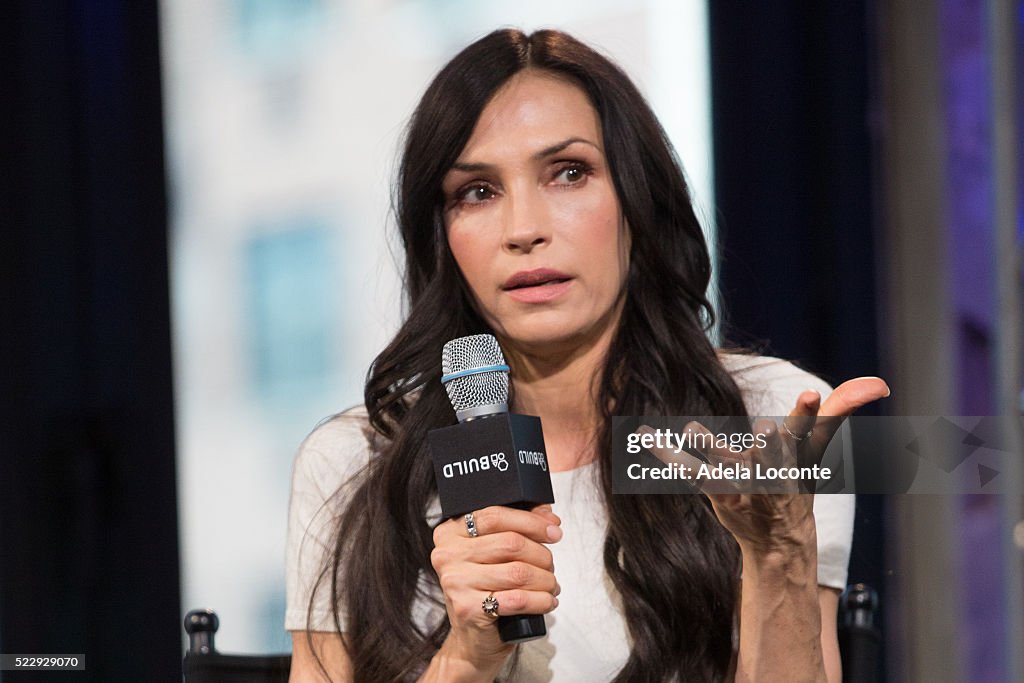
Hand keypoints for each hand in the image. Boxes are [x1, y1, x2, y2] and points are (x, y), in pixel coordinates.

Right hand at [429, 504, 561, 673]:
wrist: (471, 639)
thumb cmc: (485, 590)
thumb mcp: (494, 553)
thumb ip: (516, 526)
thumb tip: (548, 516)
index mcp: (450, 533)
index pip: (494, 515)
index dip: (531, 521)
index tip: (554, 530)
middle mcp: (447, 555)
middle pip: (511, 543)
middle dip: (542, 555)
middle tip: (550, 566)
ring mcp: (456, 582)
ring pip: (518, 572)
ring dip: (545, 580)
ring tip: (551, 586)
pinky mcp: (468, 609)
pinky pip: (518, 599)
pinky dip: (541, 600)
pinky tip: (547, 601)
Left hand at [641, 377, 888, 552]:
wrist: (779, 539)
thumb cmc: (798, 480)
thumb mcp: (819, 447)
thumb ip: (839, 411)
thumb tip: (877, 384)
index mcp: (800, 456)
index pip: (809, 431)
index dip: (811, 414)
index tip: (813, 394)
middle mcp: (774, 473)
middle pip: (772, 456)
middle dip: (771, 446)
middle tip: (767, 430)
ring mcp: (745, 487)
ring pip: (728, 464)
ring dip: (714, 449)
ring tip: (695, 428)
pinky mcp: (718, 494)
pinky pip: (690, 472)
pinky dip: (667, 455)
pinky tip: (646, 435)